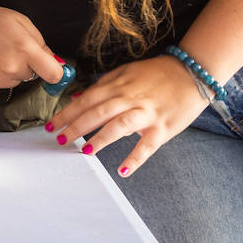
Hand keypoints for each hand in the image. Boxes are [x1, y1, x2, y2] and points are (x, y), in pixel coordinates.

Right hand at [0, 4, 67, 89]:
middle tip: (11, 48)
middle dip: (27, 64)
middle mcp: (12, 67)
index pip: (54, 74)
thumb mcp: (20, 21)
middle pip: (33, 76)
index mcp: (24, 49)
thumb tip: (56, 62)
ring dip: (11, 70)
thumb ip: (40, 43)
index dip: (55, 71)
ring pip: (16, 80)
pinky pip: (0, 84)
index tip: (52, 68)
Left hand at [45, 55, 208, 176]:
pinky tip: (123, 169)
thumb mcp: (125, 73)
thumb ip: (103, 86)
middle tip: (60, 139)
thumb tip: (78, 98)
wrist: (191, 73)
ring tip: (85, 151)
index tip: (51, 125)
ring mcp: (146, 113)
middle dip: (76, 126)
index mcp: (118, 85)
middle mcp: (129, 98)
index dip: (68, 112)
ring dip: (101, 139)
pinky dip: (135, 158)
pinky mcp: (163, 127)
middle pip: (98, 112)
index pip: (87, 100)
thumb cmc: (156, 74)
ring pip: (119, 125)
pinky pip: (147, 145)